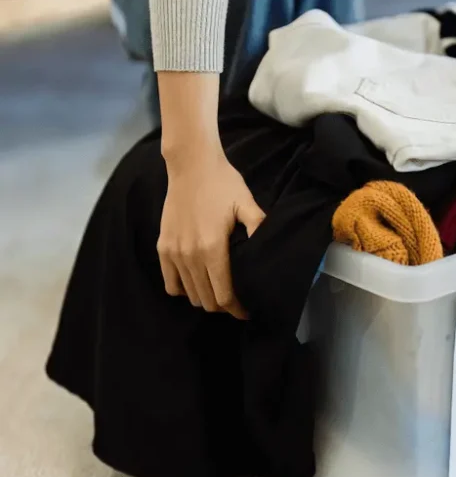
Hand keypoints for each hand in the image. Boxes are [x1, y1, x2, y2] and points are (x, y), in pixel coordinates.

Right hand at [156, 149, 264, 318]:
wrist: (191, 165)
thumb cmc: (223, 184)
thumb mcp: (247, 204)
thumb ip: (259, 228)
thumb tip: (272, 251)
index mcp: (212, 249)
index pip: (224, 296)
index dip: (237, 310)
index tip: (247, 311)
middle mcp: (190, 256)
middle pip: (207, 300)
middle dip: (224, 307)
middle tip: (237, 302)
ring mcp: (174, 253)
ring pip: (190, 295)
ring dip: (206, 299)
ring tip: (220, 293)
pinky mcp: (162, 247)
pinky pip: (170, 283)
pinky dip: (184, 289)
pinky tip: (197, 283)